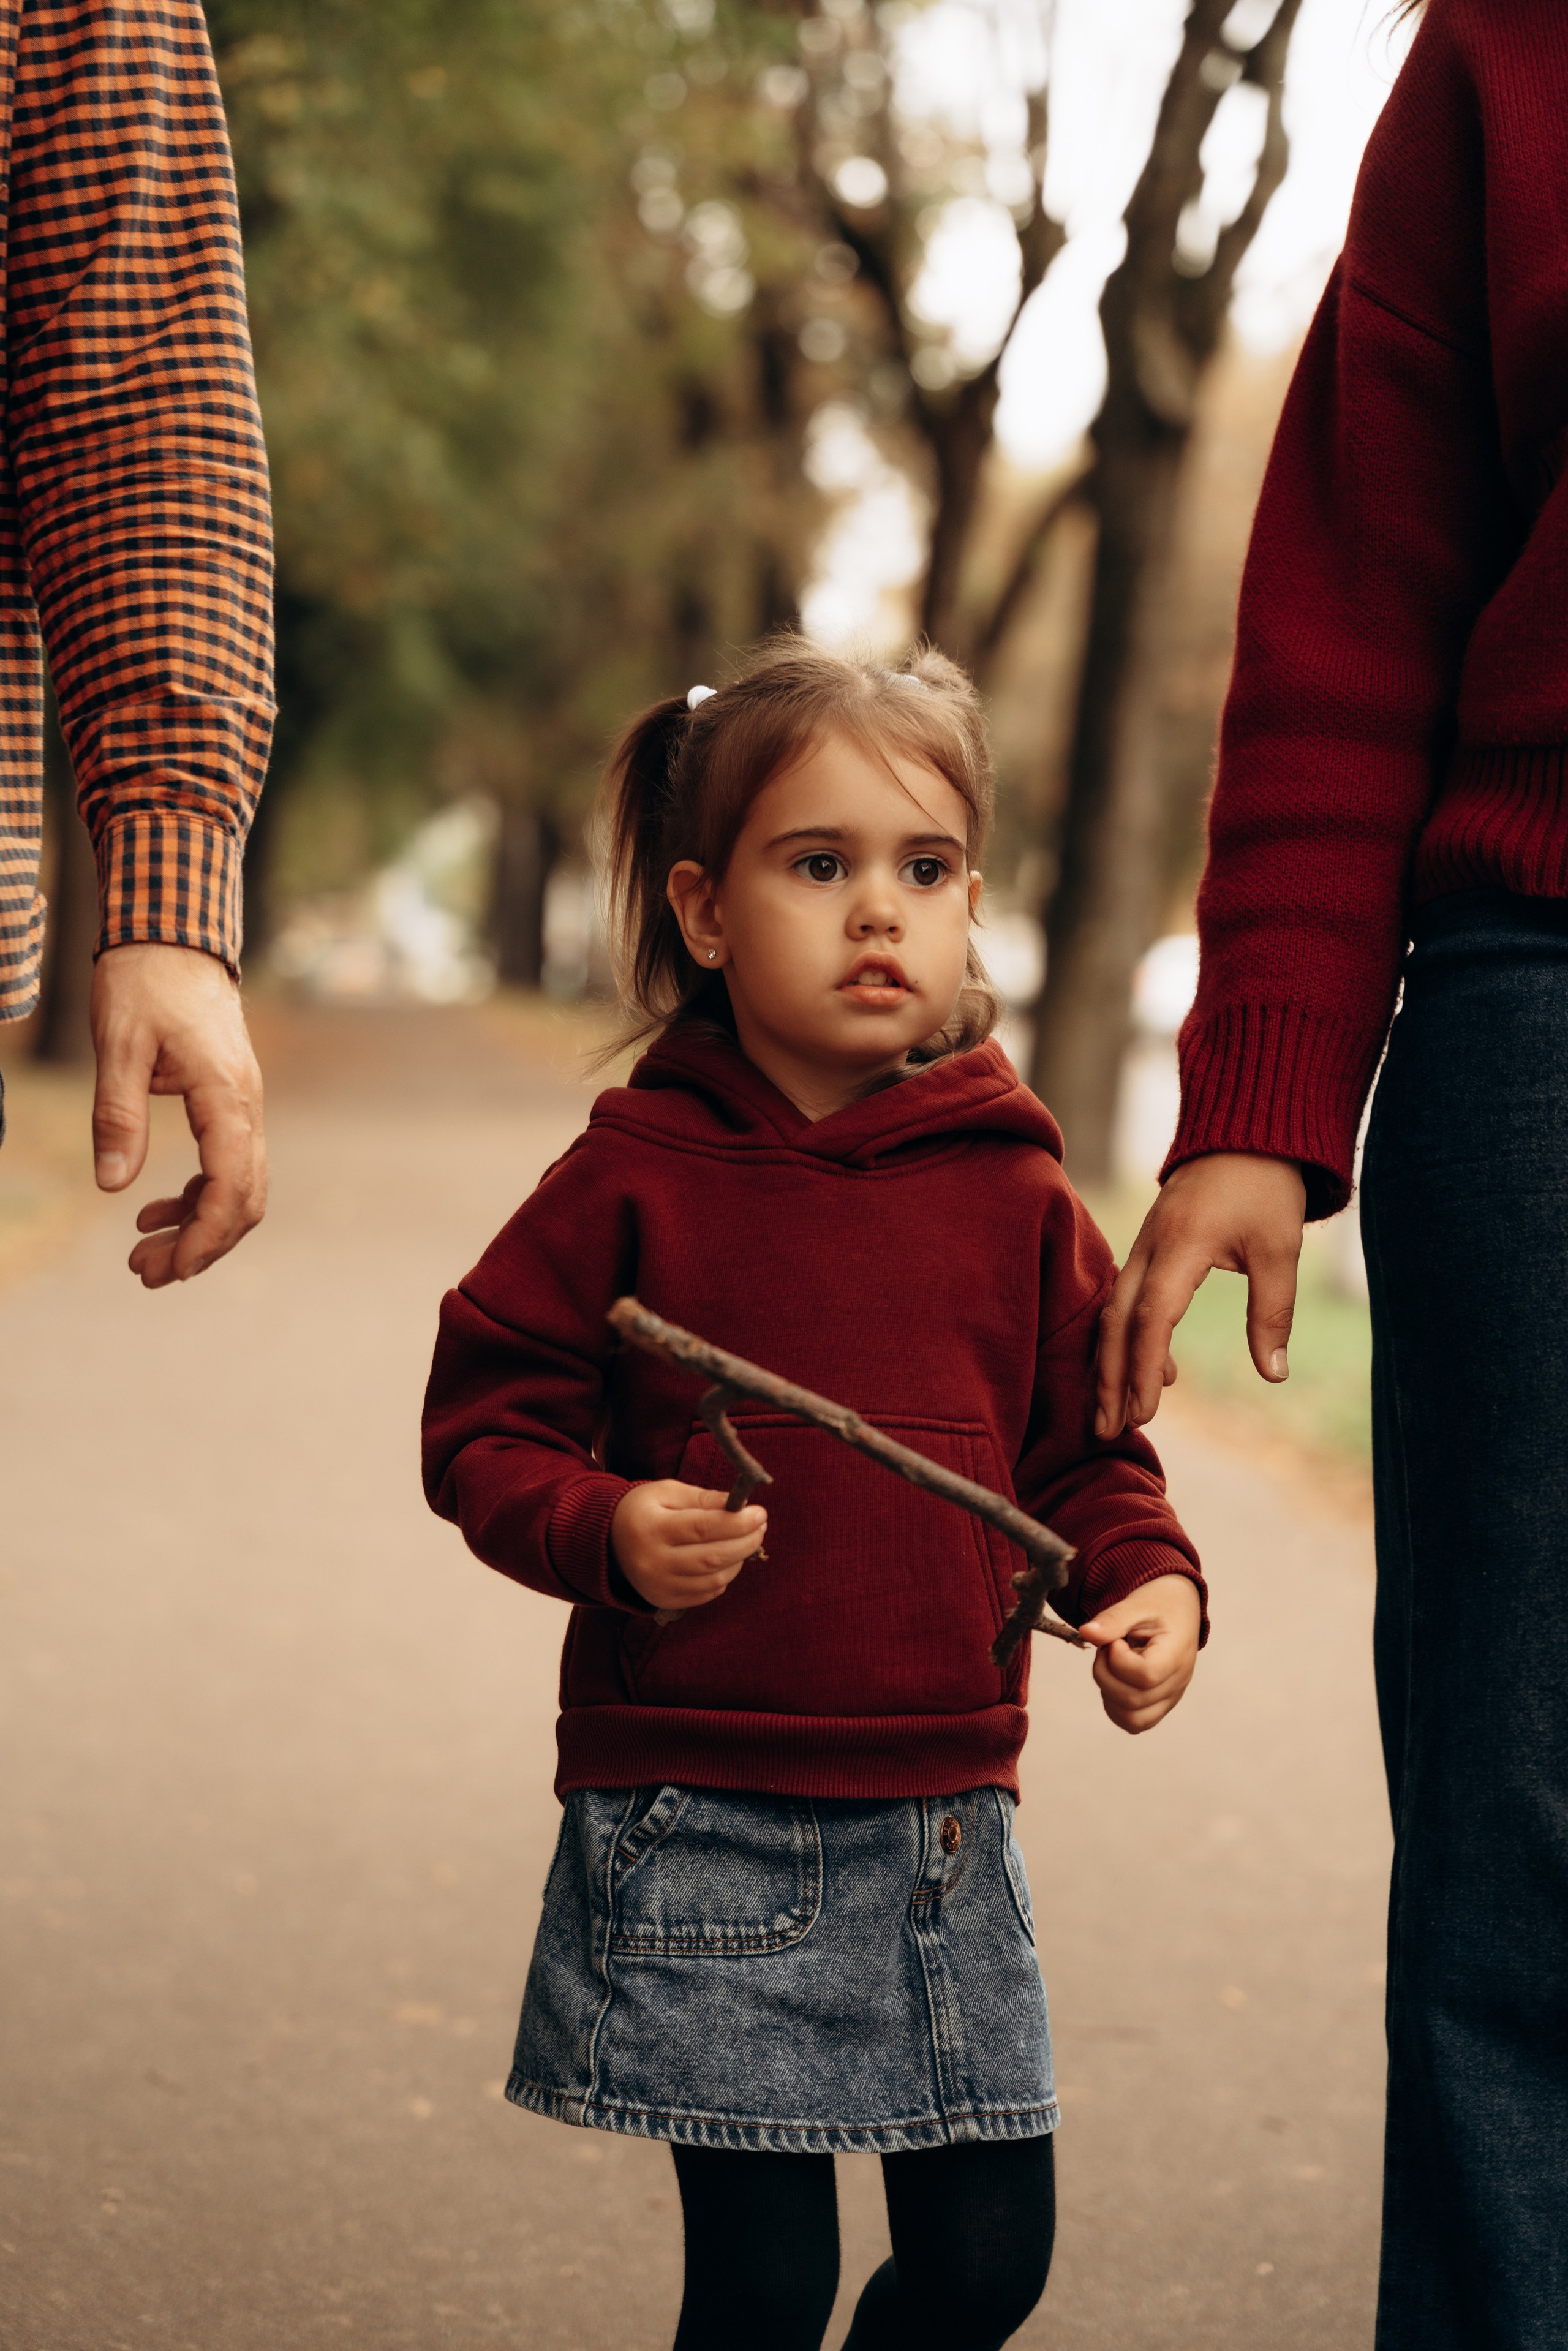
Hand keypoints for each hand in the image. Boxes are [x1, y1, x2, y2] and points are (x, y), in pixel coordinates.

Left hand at [90, 943, 267, 1287]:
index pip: (231, 1187)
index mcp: (227, 1096)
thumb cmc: (144, 982)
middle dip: (201, 1246)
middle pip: (245, 1200)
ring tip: (143, 1253)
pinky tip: (152, 1209)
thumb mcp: (118, 1046)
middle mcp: (247, 1107)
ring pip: (240, 1188)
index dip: (203, 1238)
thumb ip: (116, 1115)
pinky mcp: (229, 1103)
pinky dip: (197, 1197)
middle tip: (144, 1272)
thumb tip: (111, 1185)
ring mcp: (243, 1106)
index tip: (167, 1269)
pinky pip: (227, 1165)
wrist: (174, 936)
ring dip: (199, 1227)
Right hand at [611, 1480, 768, 1612]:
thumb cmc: (643, 1509)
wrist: (608, 1541)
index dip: (737, 1522)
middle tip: (760, 1525)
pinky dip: (724, 1576)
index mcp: (651, 1529)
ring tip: (745, 1539)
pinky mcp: (665, 1601)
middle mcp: (653, 1563)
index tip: (760, 1512)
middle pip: (713, 1557)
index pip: (703, 1528)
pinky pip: (707, 1593)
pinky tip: (726, 1558)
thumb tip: (741, 1504)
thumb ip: (703, 1498)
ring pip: (715, 1579)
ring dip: (739, 1559)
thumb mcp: (667, 1492)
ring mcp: (659, 1587)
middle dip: (746, 1541)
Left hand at [1080, 1574, 1201, 1734]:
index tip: (1116, 1640)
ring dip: (1109, 1693)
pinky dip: (1115, 1707)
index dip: (1118, 1660)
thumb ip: (1112, 1619)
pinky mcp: (1160, 1704)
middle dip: (1105, 1673)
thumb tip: (1085, 1633)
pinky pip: (1135, 1722)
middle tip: (1108, 1648)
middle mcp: (1178, 1682)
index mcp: (1177, 1654)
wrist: (1179, 1608)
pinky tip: (1114, 1679)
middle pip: (1133, 1701)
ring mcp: (1171, 1697)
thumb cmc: (1160, 1603)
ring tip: (1112, 1665)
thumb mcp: (1137, 1603)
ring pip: (1132, 1719)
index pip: (1145, 1676)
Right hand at [1095, 1151, 1305, 1436]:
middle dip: (1110, 1378)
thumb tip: (1273, 1373)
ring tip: (1114, 1415)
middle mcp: (1149, 1247)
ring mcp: (1143, 1246)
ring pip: (1113, 1313)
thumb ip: (1273, 1311)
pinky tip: (1157, 1372)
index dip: (1143, 1369)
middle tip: (1107, 1430)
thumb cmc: (1265, 1186)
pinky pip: (1125, 1299)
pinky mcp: (1148, 1247)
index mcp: (1180, 1247)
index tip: (1143, 1413)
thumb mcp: (1279, 1248)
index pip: (1151, 1318)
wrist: (1245, 1131)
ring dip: (1111, 1364)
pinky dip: (1128, 1339)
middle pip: (1117, 1322)